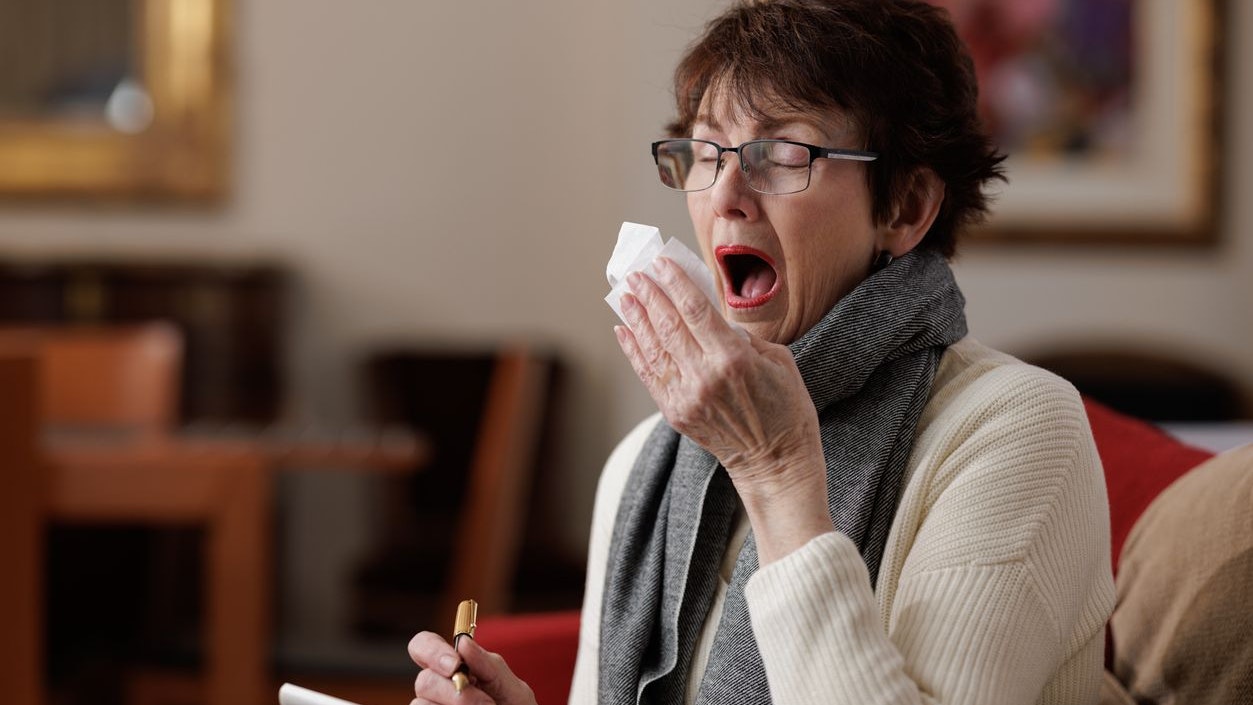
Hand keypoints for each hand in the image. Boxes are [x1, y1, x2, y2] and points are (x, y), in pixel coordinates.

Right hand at [408, 631, 536, 704]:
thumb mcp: (509, 685)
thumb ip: (488, 663)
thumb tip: (463, 642)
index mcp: (453, 666)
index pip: (424, 645)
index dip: (432, 650)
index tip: (455, 664)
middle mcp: (437, 686)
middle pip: (424, 680)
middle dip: (455, 691)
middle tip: (486, 703)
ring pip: (421, 704)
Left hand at [614, 258, 832, 559]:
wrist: (776, 462)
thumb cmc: (786, 408)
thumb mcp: (778, 360)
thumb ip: (742, 336)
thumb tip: (710, 315)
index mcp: (733, 359)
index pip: (695, 310)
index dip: (675, 283)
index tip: (661, 264)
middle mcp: (705, 377)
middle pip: (669, 325)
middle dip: (650, 295)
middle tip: (637, 273)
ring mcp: (687, 397)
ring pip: (654, 349)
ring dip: (636, 319)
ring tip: (625, 295)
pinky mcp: (676, 413)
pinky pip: (649, 375)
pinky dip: (635, 351)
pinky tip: (625, 331)